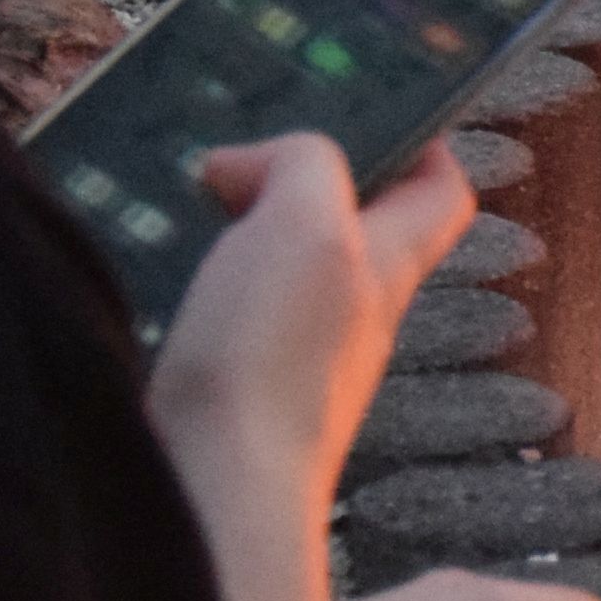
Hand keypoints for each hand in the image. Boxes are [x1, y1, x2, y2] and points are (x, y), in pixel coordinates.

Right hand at [146, 134, 471, 531]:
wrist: (212, 492)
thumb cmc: (273, 367)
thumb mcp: (306, 226)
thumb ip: (304, 167)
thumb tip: (251, 165)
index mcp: (385, 269)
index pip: (443, 197)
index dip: (425, 144)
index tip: (376, 108)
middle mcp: (351, 318)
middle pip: (354, 230)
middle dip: (307, 181)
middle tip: (247, 149)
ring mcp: (293, 361)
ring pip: (286, 271)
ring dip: (244, 228)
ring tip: (190, 200)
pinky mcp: (232, 393)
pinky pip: (227, 317)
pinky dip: (199, 281)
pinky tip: (157, 271)